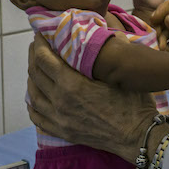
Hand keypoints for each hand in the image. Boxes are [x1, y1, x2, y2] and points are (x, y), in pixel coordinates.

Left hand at [26, 34, 157, 160]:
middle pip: (36, 74)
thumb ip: (104, 52)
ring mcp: (59, 119)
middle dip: (33, 56)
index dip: (39, 44)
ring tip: (35, 68)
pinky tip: (34, 97)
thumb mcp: (118, 74)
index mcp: (72, 84)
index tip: (41, 34)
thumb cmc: (133, 103)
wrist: (137, 136)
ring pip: (33, 94)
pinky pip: (37, 117)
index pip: (44, 59)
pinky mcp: (63, 132)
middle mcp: (60, 101)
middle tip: (37, 46)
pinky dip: (32, 104)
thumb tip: (98, 32)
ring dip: (31, 78)